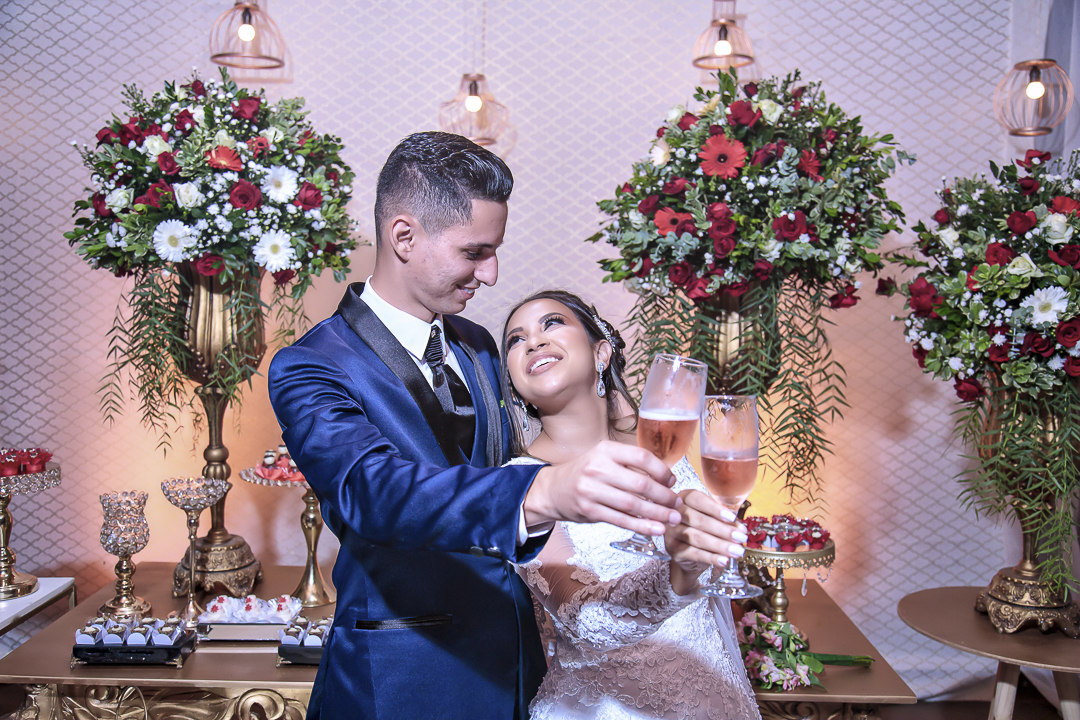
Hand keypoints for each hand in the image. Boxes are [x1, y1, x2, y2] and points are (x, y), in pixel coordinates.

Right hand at [523, 440, 679, 534]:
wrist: (553, 489)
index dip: (662, 470)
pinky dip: (642, 526)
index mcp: (605, 450)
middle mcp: (597, 468)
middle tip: (677, 505)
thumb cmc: (585, 473)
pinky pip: (621, 520)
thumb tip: (665, 476)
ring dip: (657, 514)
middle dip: (664, 497)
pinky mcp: (589, 510)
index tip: (672, 481)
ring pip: (633, 505)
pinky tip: (656, 529)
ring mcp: (592, 490)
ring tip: (673, 519)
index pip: (641, 457)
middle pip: (640, 484)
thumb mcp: (603, 458)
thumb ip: (629, 464)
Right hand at [665, 489, 748, 594]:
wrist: (689, 554)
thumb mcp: (714, 520)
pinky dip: (711, 558)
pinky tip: (724, 560)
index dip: (715, 509)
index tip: (732, 518)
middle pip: (698, 520)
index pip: (697, 499)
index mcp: (684, 498)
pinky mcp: (672, 549)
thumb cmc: (703, 529)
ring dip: (720, 545)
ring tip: (737, 551)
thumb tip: (741, 529)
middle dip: (722, 530)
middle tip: (740, 538)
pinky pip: (694, 553)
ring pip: (697, 538)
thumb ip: (726, 521)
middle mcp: (674, 513)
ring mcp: (671, 532)